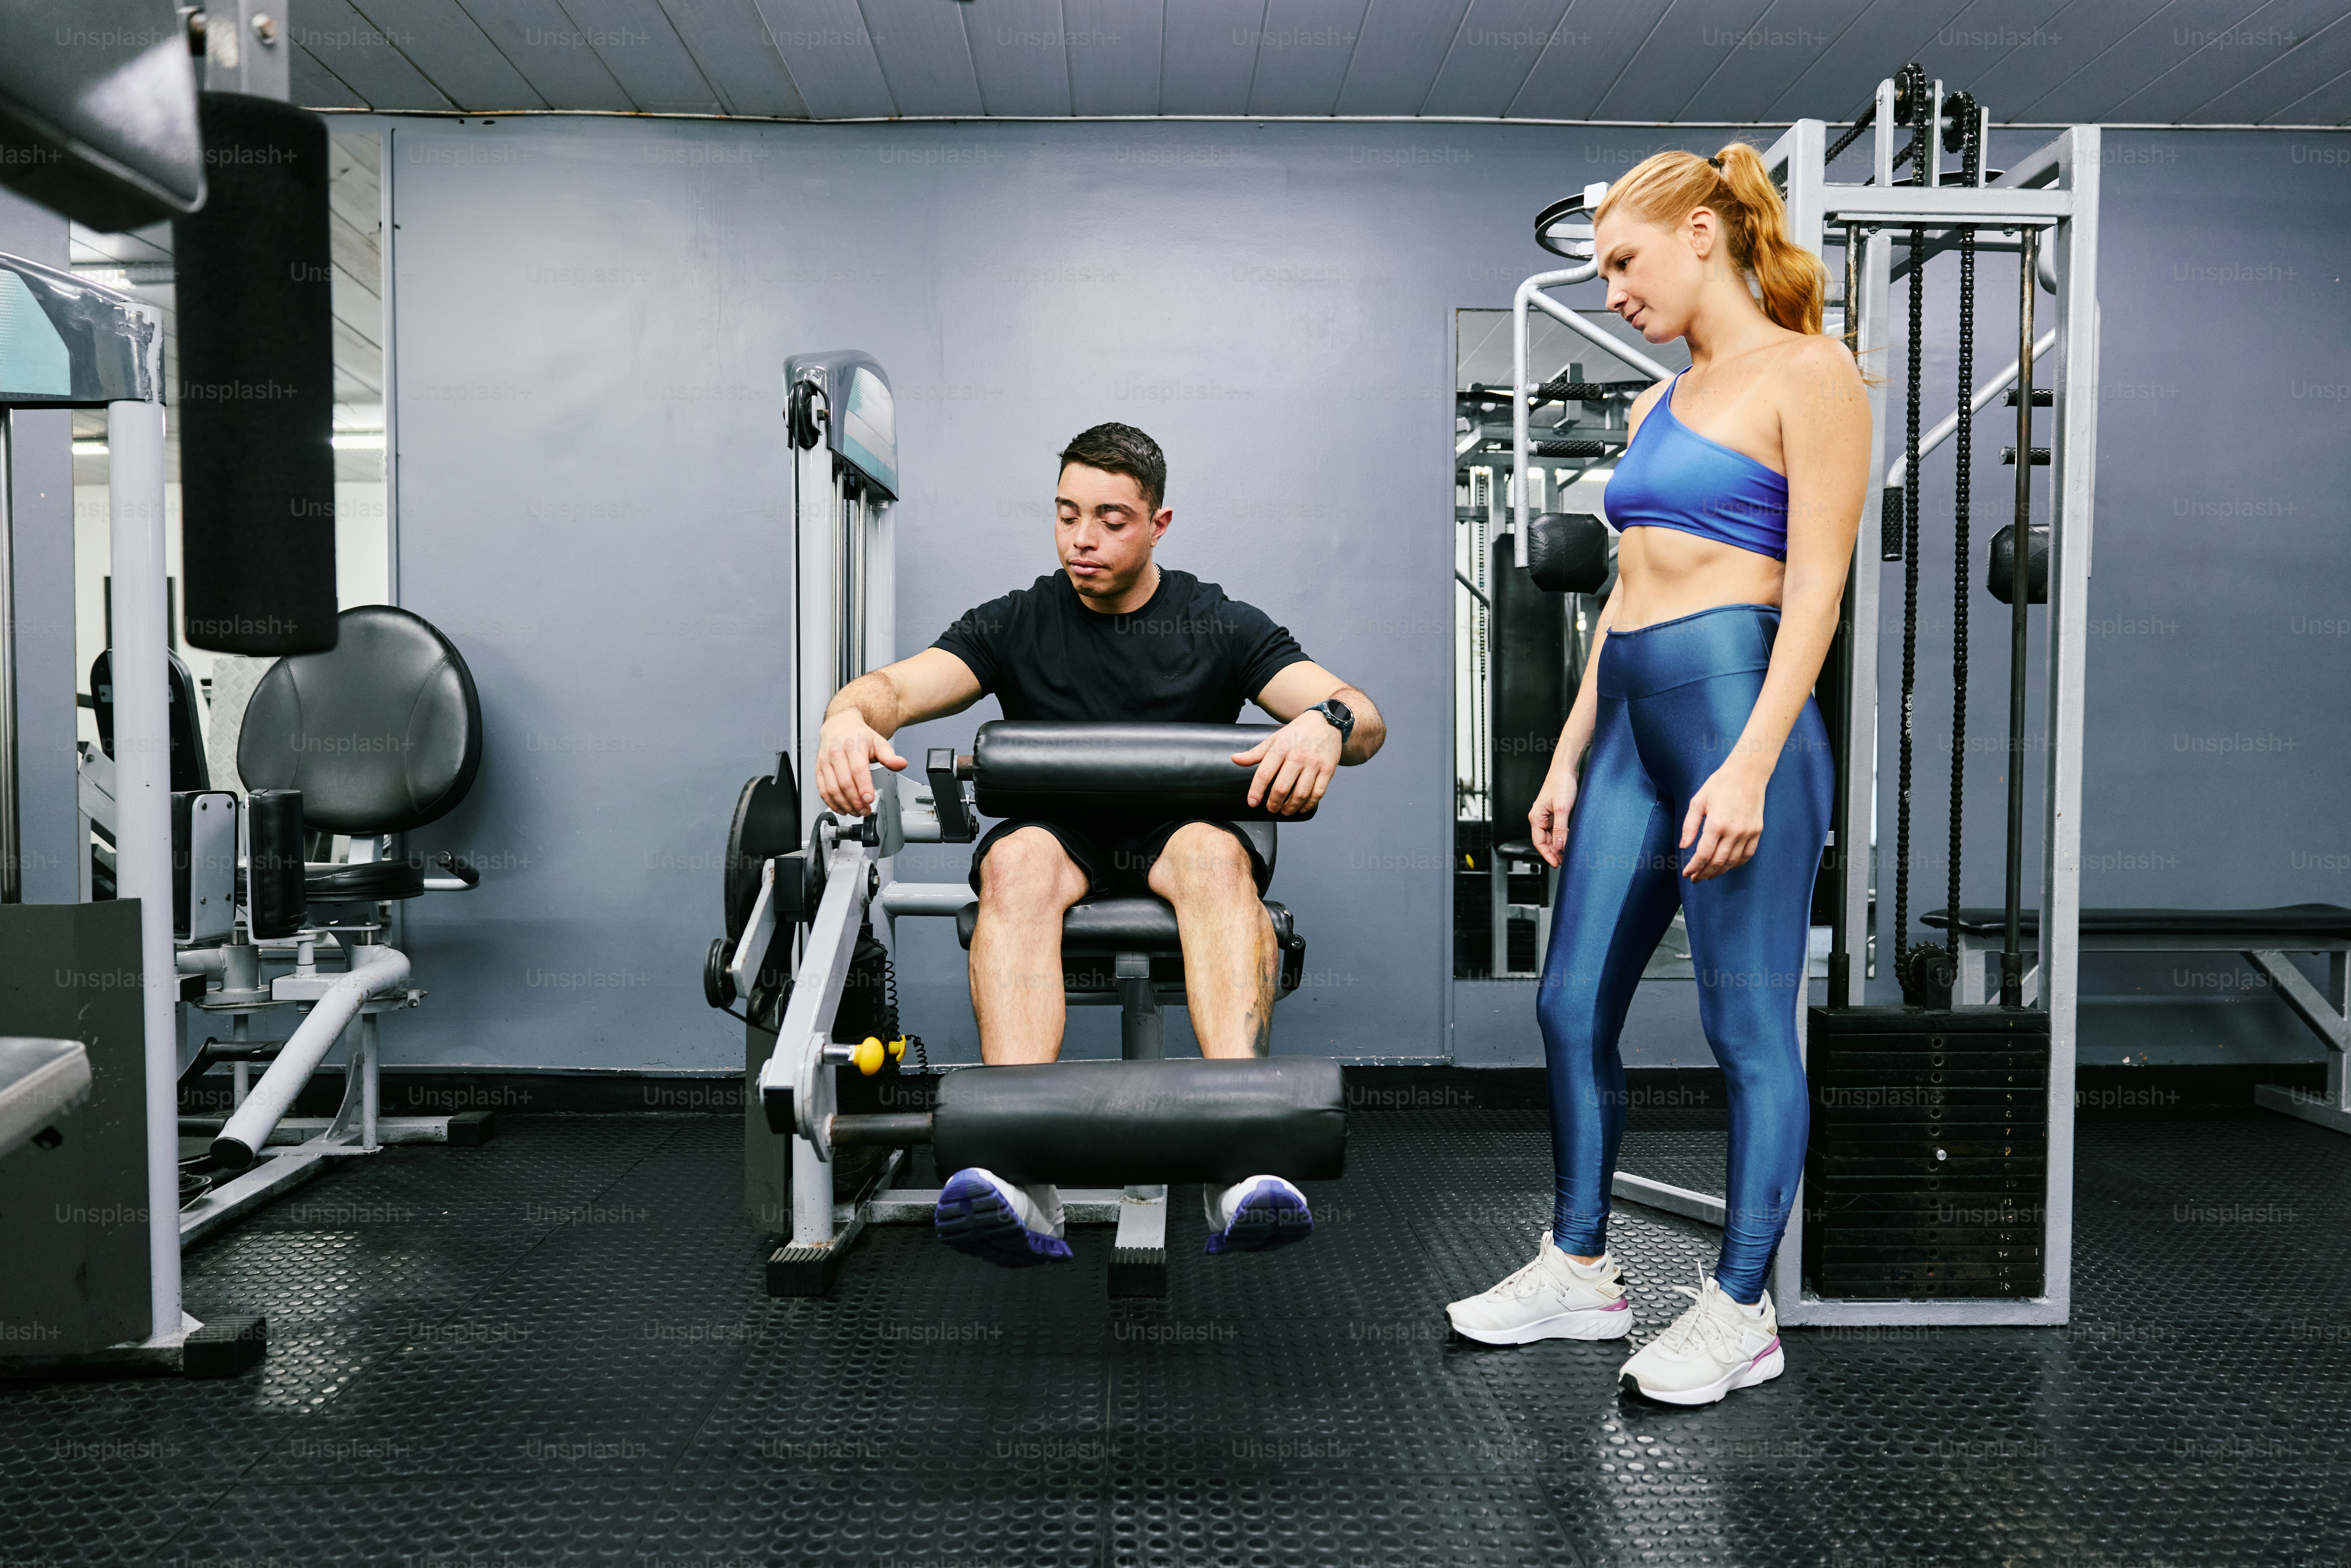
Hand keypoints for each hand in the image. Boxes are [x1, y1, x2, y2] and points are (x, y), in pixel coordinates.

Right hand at [813, 711, 905, 814]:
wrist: (840, 725)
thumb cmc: (858, 736)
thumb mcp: (878, 742)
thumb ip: (889, 756)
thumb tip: (901, 764)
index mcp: (852, 745)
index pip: (857, 769)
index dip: (863, 786)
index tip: (870, 799)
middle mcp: (836, 752)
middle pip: (845, 782)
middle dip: (856, 801)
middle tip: (866, 810)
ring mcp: (825, 761)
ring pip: (832, 788)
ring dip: (845, 804)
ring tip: (856, 812)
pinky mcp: (818, 769)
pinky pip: (822, 789)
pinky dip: (831, 802)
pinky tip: (842, 808)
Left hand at [1233, 715, 1342, 815]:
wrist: (1326, 721)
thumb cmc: (1298, 732)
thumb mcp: (1275, 738)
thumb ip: (1255, 753)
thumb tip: (1235, 759)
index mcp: (1281, 748)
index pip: (1264, 773)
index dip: (1256, 791)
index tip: (1252, 802)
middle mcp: (1297, 756)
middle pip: (1282, 787)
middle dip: (1273, 803)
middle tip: (1270, 808)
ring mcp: (1314, 764)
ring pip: (1300, 794)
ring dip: (1290, 807)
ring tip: (1284, 810)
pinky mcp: (1328, 769)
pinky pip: (1318, 793)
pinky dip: (1308, 805)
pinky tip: (1301, 807)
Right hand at [1529, 766, 1579, 867]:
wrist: (1566, 768)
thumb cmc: (1561, 783)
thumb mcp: (1562, 809)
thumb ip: (1560, 828)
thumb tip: (1559, 846)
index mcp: (1536, 817)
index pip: (1539, 842)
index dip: (1547, 854)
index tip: (1556, 863)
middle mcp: (1539, 817)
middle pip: (1544, 840)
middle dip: (1554, 852)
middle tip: (1565, 861)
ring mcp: (1547, 815)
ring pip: (1551, 835)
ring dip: (1558, 845)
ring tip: (1568, 852)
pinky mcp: (1554, 812)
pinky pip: (1556, 828)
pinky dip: (1562, 835)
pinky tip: (1569, 839)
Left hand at [1680, 762, 1767, 881]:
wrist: (1747, 773)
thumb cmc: (1719, 784)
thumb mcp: (1698, 801)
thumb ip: (1689, 826)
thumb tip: (1684, 846)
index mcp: (1716, 824)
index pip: (1703, 855)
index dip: (1693, 867)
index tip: (1686, 874)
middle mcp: (1733, 831)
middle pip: (1717, 862)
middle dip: (1704, 874)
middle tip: (1695, 879)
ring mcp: (1747, 832)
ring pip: (1732, 862)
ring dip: (1719, 871)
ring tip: (1709, 875)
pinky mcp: (1757, 831)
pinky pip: (1748, 854)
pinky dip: (1737, 863)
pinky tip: (1728, 866)